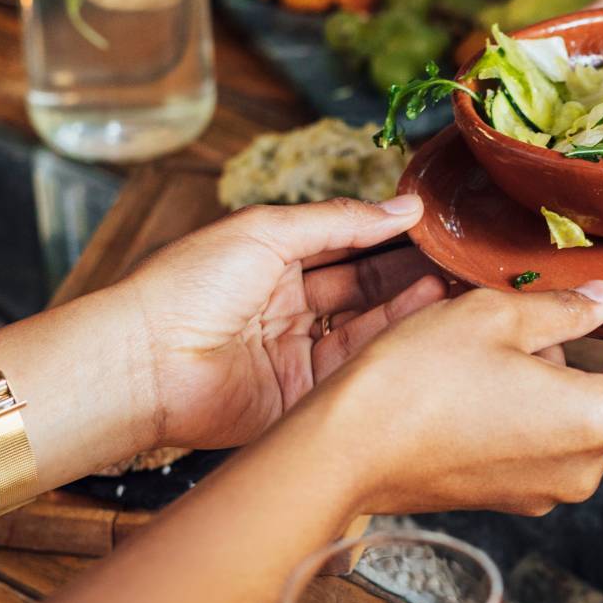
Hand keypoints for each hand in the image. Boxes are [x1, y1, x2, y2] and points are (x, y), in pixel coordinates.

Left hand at [94, 197, 445, 452]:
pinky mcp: (301, 396)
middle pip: (360, 286)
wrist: (145, 362)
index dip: (386, 234)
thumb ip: (340, 220)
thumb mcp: (266, 230)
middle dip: (406, 271)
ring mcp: (294, 352)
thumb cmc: (188, 284)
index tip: (435, 225)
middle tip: (457, 257)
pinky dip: (388, 341)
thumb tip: (406, 205)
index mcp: (269, 260)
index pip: (342, 243)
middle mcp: (285, 306)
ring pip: (364, 326)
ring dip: (406, 304)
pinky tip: (423, 314)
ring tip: (450, 282)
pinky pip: (354, 366)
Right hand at [284, 282, 602, 514]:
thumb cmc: (414, 379)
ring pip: (585, 418)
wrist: (341, 455)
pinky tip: (492, 375)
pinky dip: (540, 405)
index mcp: (597, 418)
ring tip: (512, 340)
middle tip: (590, 309)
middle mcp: (585, 465)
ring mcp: (548, 488)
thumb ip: (564, 310)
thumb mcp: (494, 316)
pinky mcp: (513, 497)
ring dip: (568, 378)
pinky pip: (549, 440)